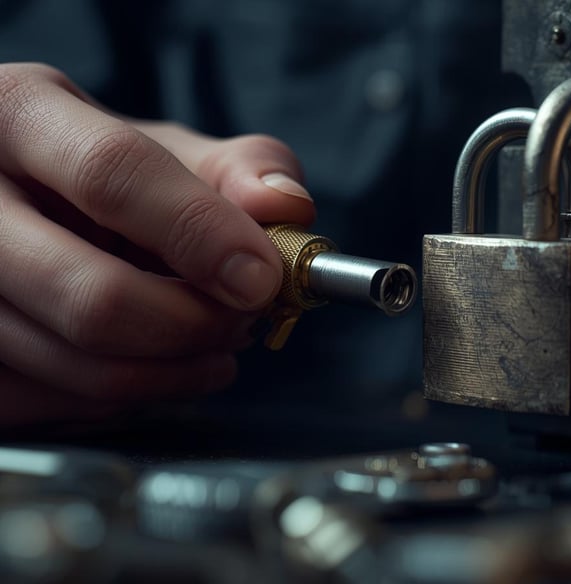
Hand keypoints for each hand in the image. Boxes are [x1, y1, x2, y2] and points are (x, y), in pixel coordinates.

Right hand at [0, 63, 314, 426]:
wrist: (15, 195)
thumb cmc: (95, 170)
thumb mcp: (159, 148)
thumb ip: (233, 169)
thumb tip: (287, 205)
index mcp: (19, 116)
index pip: (113, 176)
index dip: (200, 234)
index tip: (260, 278)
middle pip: (92, 294)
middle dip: (193, 324)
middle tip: (241, 320)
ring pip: (74, 362)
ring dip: (171, 371)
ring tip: (216, 346)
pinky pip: (52, 400)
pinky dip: (125, 395)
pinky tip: (155, 367)